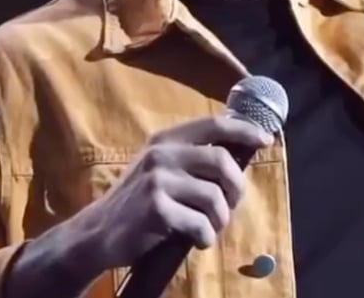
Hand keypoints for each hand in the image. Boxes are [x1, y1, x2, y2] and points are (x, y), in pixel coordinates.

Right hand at [70, 115, 273, 272]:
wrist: (98, 232)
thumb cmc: (138, 200)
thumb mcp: (160, 166)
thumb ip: (192, 155)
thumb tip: (240, 151)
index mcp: (166, 139)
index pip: (214, 125)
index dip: (245, 130)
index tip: (265, 141)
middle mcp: (162, 154)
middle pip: (222, 161)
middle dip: (236, 187)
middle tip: (232, 204)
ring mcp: (157, 181)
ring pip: (214, 197)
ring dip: (220, 218)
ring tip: (211, 226)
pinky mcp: (156, 210)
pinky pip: (200, 223)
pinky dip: (206, 236)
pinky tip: (198, 239)